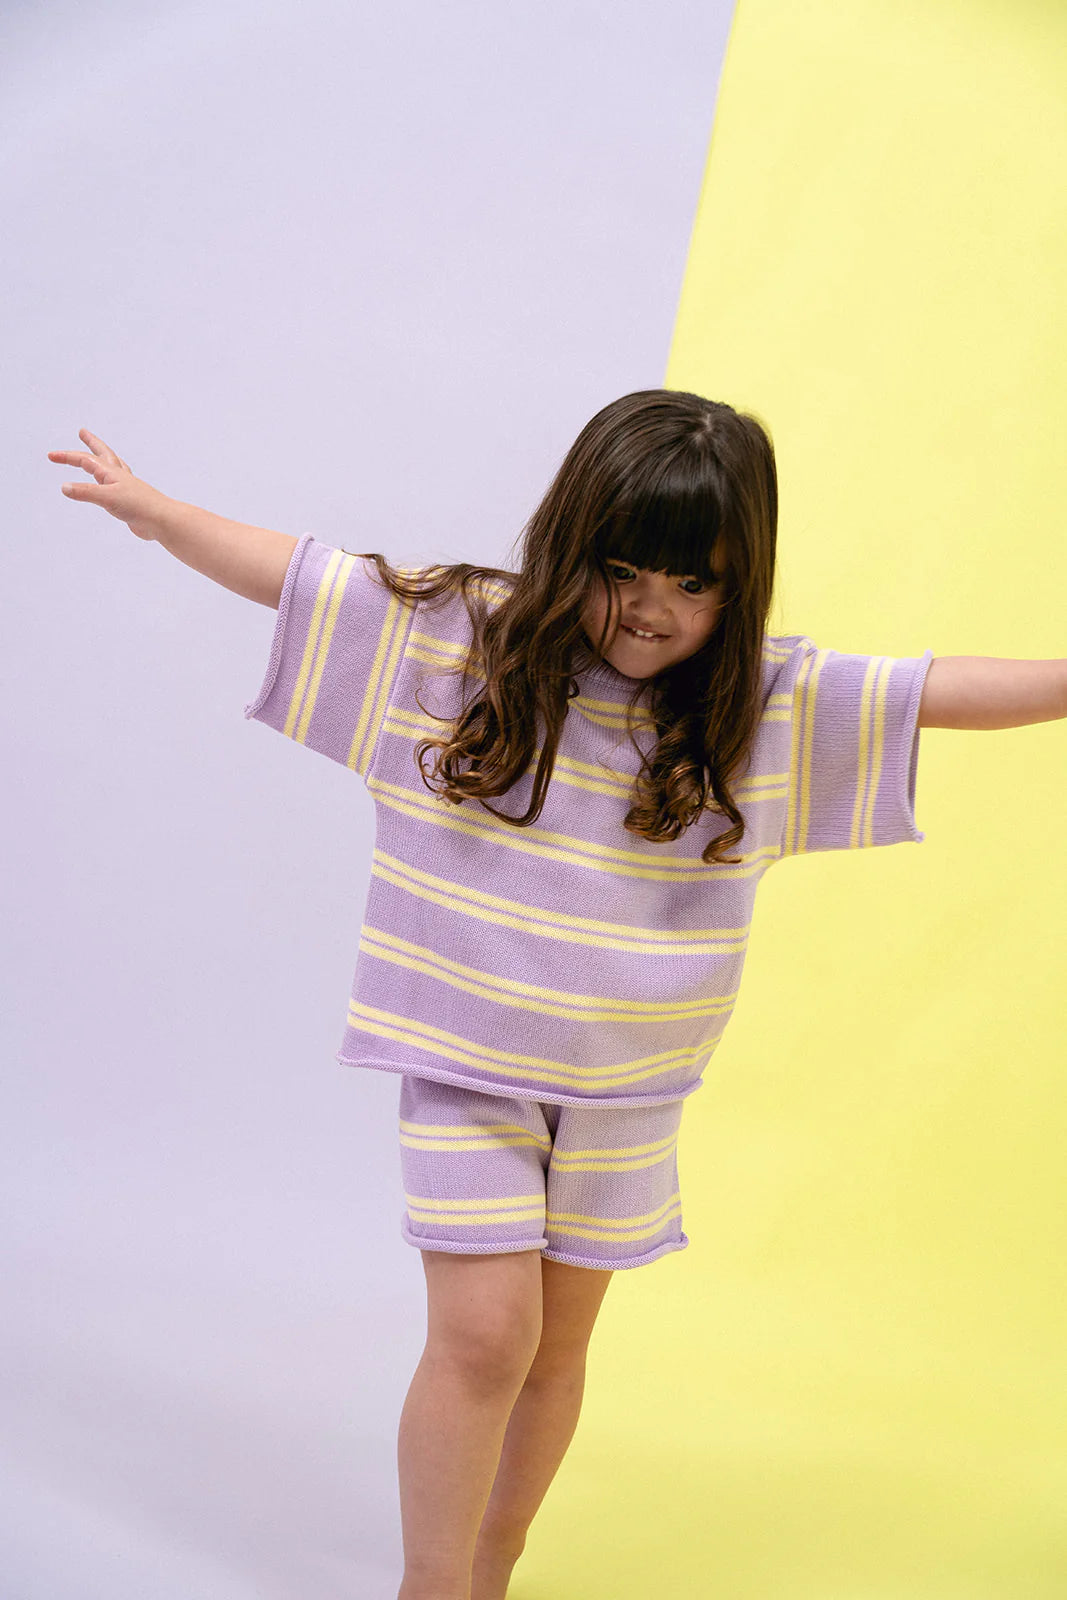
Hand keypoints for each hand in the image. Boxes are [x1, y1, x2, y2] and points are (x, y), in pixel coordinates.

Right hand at [48, 428, 168, 541]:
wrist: (162, 521)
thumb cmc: (140, 506)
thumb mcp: (107, 498)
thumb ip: (86, 492)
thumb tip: (64, 487)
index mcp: (112, 472)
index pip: (85, 460)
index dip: (67, 457)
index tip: (51, 456)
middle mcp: (119, 476)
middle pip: (103, 454)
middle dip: (91, 443)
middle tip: (83, 432)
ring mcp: (126, 488)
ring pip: (112, 467)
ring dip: (102, 459)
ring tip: (97, 456)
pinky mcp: (129, 501)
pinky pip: (115, 486)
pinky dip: (108, 482)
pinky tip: (109, 487)